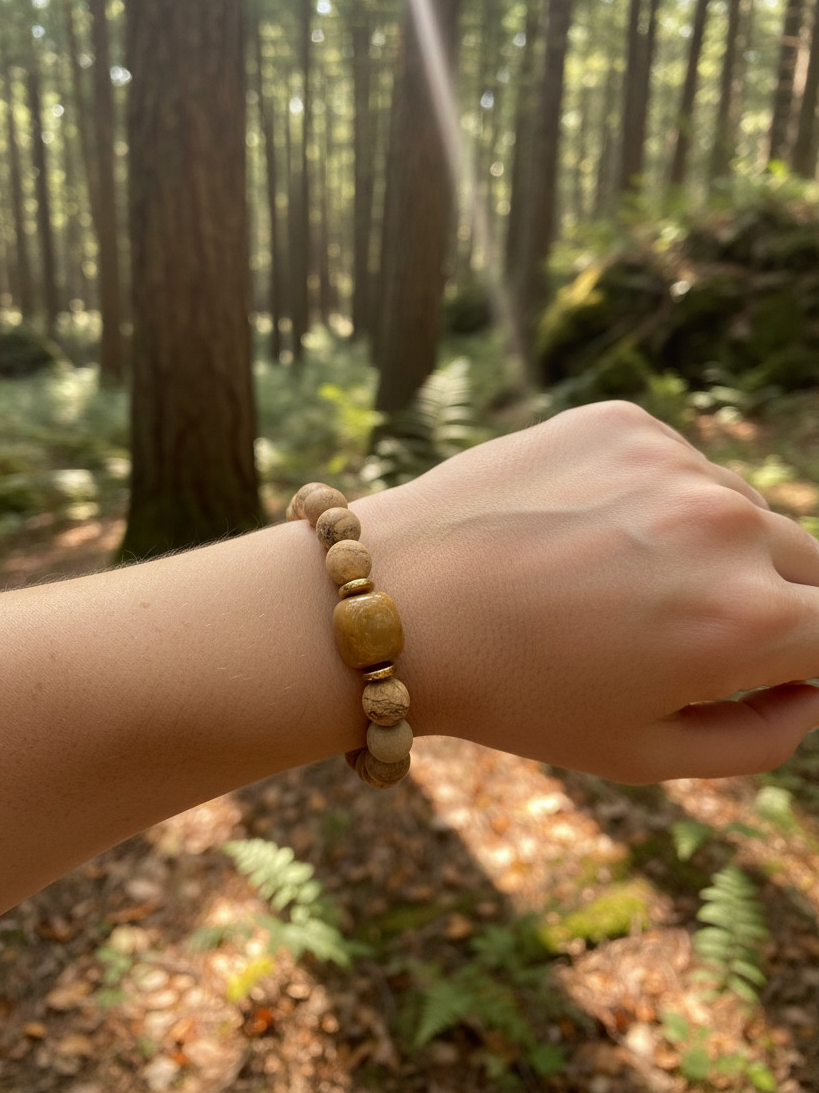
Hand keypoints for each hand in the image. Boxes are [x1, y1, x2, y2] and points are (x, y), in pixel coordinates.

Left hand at [356, 401, 818, 781]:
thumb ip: (760, 738)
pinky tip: (580, 532)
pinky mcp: (623, 420)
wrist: (396, 601)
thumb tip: (809, 693)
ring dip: (709, 547)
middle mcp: (726, 524)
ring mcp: (674, 460)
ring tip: (611, 583)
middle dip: (773, 604)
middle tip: (685, 633)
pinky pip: (676, 466)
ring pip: (738, 509)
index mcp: (746, 619)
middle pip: (806, 565)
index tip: (774, 664)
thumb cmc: (517, 693)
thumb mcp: (645, 753)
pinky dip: (653, 499)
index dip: (811, 658)